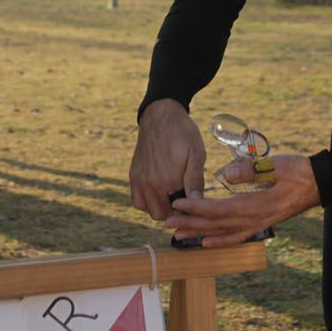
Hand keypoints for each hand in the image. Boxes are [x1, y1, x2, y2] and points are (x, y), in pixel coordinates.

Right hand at [130, 100, 206, 220]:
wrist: (160, 115)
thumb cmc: (183, 132)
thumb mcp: (196, 154)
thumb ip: (195, 182)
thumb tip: (198, 204)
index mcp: (168, 180)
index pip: (179, 211)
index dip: (189, 212)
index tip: (196, 205)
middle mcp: (150, 183)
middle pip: (162, 215)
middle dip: (174, 213)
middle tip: (186, 200)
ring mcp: (139, 180)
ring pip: (148, 210)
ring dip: (160, 208)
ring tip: (174, 196)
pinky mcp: (133, 175)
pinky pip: (137, 200)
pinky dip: (147, 202)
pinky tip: (159, 193)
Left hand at [165, 153, 319, 246]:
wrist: (320, 184)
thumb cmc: (298, 171)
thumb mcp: (277, 165)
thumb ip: (252, 169)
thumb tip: (226, 173)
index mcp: (254, 204)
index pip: (218, 209)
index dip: (196, 209)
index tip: (177, 204)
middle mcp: (253, 219)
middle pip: (215, 225)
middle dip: (190, 224)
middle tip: (167, 224)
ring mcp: (257, 224)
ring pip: (222, 233)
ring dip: (199, 234)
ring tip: (178, 235)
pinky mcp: (261, 224)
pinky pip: (236, 236)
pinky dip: (219, 241)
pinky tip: (205, 243)